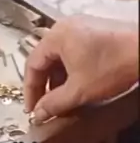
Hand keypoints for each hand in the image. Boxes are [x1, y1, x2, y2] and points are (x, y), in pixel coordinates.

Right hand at [24, 16, 138, 122]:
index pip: (32, 65)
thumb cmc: (111, 66)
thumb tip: (38, 115)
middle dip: (45, 87)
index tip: (32, 110)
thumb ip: (53, 104)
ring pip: (60, 58)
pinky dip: (70, 71)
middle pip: (45, 60)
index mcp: (56, 36)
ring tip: (62, 100)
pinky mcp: (94, 32)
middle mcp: (65, 27)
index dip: (30, 91)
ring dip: (58, 81)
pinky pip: (73, 53)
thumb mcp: (78, 91)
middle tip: (46, 107)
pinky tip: (77, 87)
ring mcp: (81, 27)